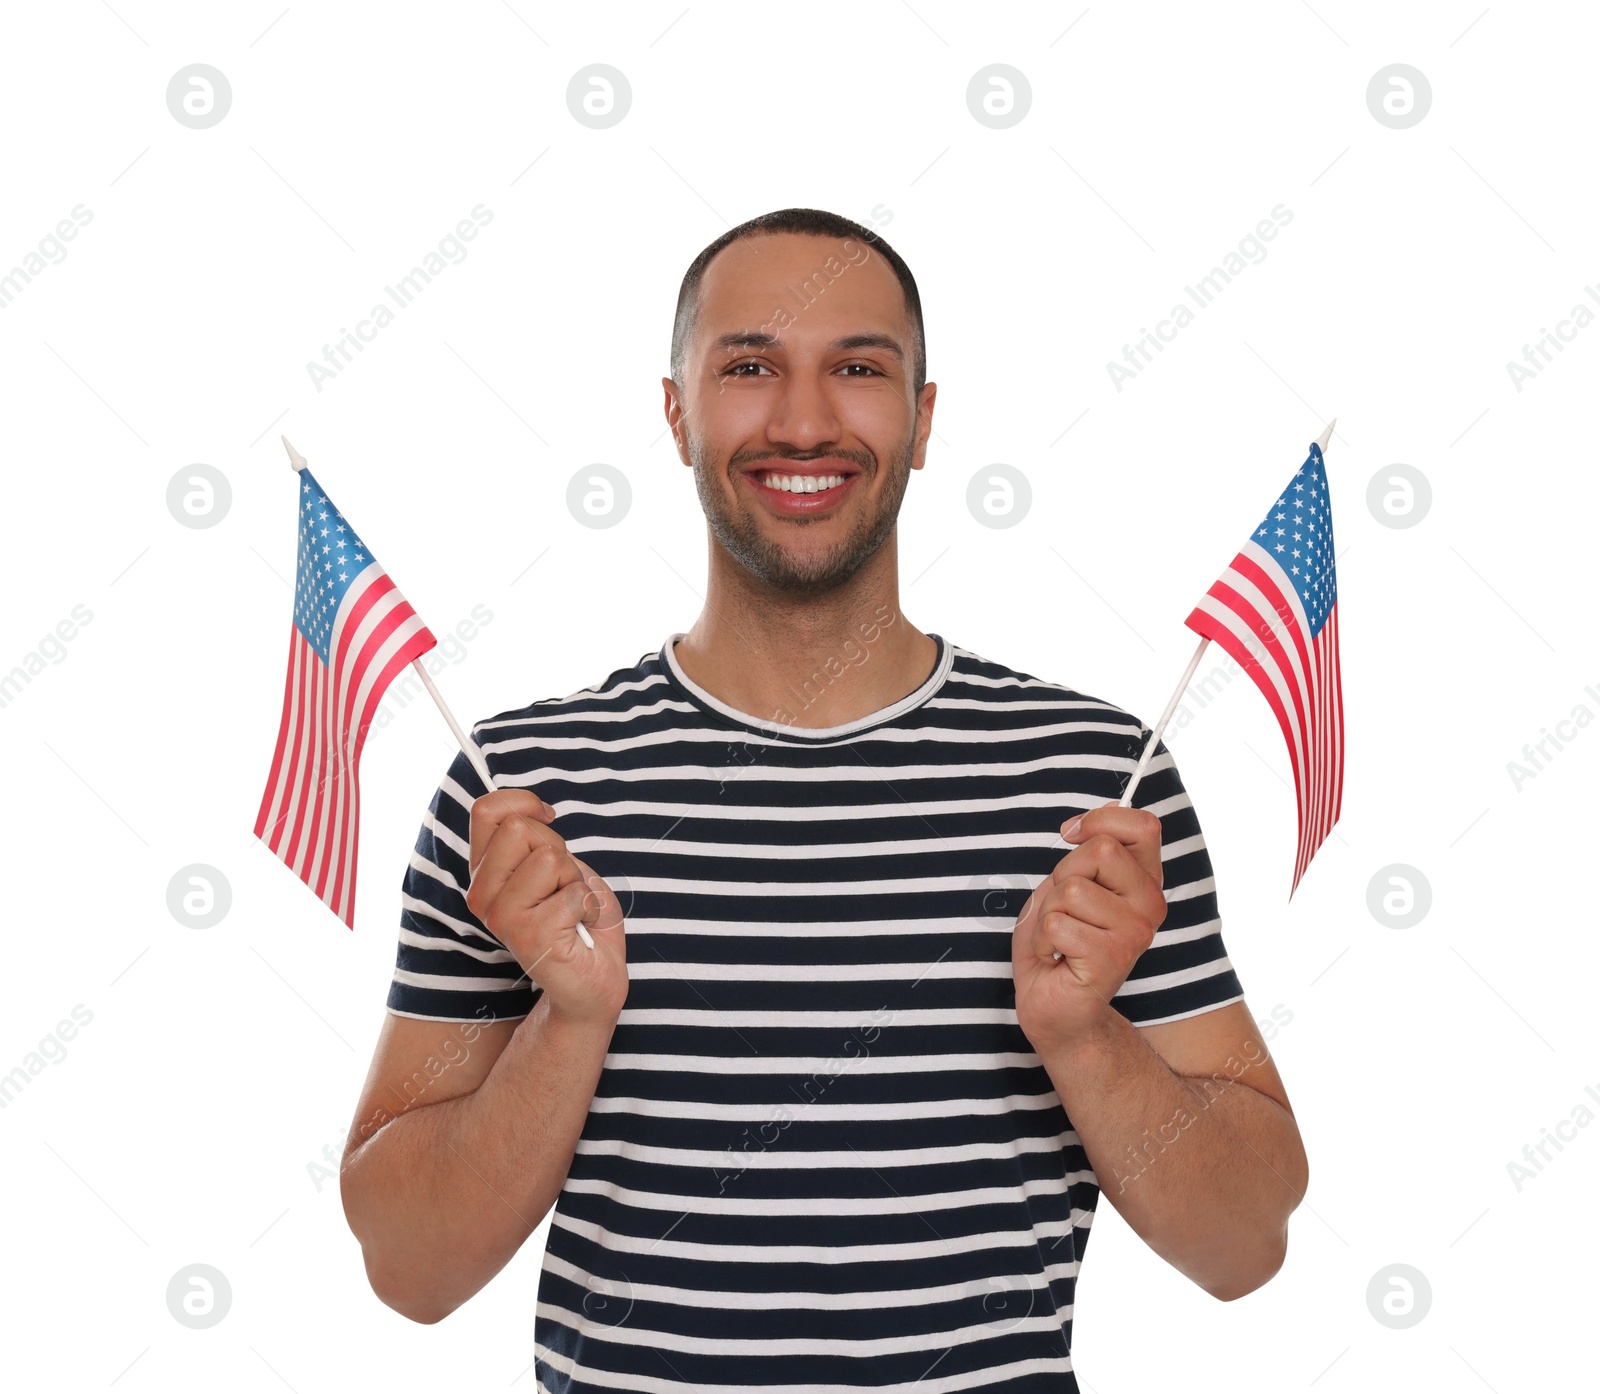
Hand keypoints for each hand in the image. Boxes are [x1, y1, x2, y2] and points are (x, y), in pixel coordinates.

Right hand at [464, 789, 628, 1028]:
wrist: (595, 980)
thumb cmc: (579, 920)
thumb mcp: (557, 867)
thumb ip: (536, 841)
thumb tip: (535, 811)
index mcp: (486, 874)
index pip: (485, 811)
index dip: (523, 803)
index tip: (548, 820)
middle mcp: (483, 895)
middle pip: (519, 828)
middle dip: (558, 848)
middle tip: (564, 884)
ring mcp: (503, 917)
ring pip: (549, 858)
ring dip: (576, 880)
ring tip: (572, 908)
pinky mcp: (530, 937)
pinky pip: (575, 892)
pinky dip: (590, 906)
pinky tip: (580, 928)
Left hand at [1011, 804, 1166, 1053]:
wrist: (1054, 1007)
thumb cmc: (1059, 943)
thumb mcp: (1068, 885)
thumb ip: (1086, 853)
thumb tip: (1092, 817)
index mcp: (1144, 881)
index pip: (1143, 826)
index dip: (1101, 820)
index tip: (1071, 835)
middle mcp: (1150, 905)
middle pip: (1101, 850)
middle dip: (1063, 874)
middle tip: (1063, 908)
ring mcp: (1135, 932)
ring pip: (1071, 889)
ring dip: (1048, 912)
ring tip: (1059, 938)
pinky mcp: (1112, 958)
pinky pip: (1056, 924)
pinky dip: (1042, 940)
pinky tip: (1056, 959)